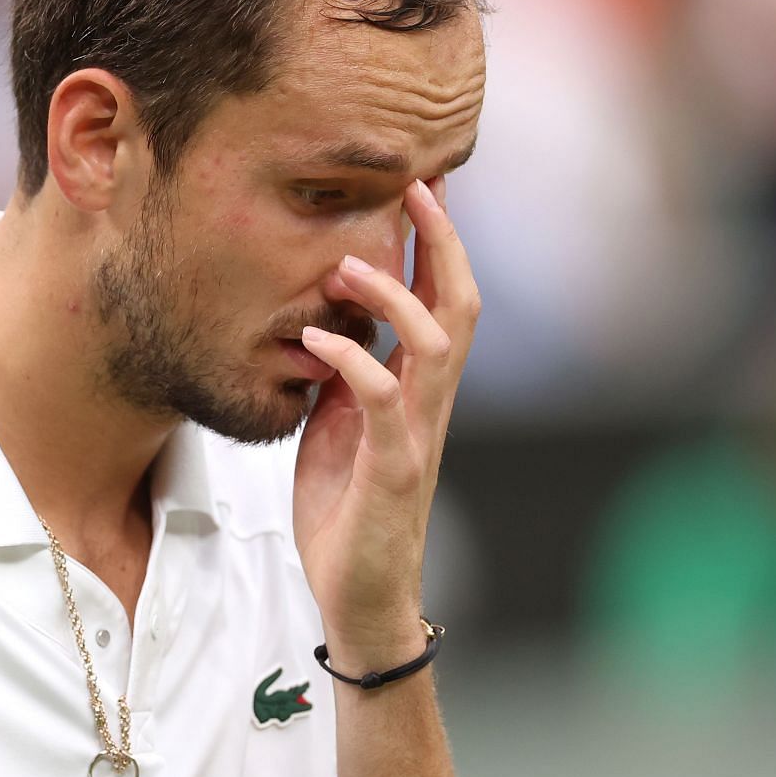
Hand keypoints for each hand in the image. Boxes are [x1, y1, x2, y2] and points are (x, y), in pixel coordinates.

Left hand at [291, 177, 478, 671]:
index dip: (440, 240)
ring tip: (345, 266)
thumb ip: (344, 373)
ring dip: (394, 297)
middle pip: (460, 304)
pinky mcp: (394, 469)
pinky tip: (314, 337)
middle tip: (416, 184)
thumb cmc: (348, 509)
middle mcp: (432, 402)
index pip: (445, 297)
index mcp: (420, 387)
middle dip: (442, 243)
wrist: (359, 595)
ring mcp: (418, 433)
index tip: (423, 181)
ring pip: (434, 345)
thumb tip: (325, 319)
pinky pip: (382, 402)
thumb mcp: (339, 424)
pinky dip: (351, 362)